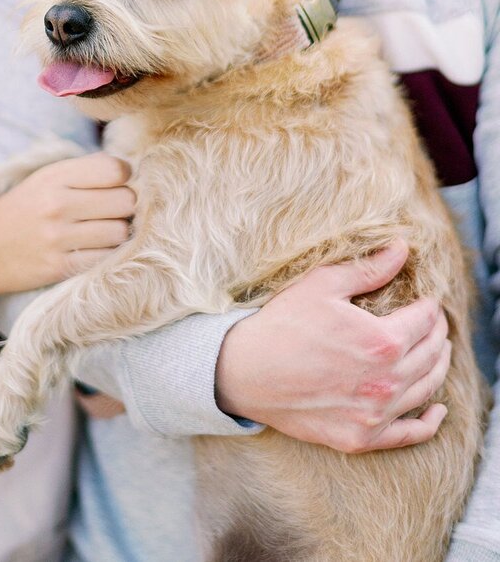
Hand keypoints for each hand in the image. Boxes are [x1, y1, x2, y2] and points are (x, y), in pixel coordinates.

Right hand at [0, 152, 135, 295]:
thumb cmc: (19, 212)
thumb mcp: (43, 179)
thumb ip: (82, 172)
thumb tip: (129, 172)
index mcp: (54, 176)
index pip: (114, 169)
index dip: (124, 176)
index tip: (116, 184)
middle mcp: (57, 203)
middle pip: (125, 200)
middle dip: (125, 206)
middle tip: (113, 211)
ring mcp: (58, 237)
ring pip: (120, 231)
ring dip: (118, 232)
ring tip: (103, 231)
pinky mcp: (60, 267)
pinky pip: (106, 258)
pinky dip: (107, 254)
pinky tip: (95, 249)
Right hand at [215, 238, 450, 452]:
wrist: (246, 371)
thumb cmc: (283, 323)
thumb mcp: (323, 285)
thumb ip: (369, 269)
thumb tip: (403, 248)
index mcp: (381, 341)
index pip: (424, 321)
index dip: (430, 307)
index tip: (428, 301)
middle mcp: (386, 382)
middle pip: (430, 355)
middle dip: (438, 334)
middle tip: (436, 323)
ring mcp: (375, 414)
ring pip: (426, 389)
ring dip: (438, 367)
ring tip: (439, 352)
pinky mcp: (361, 437)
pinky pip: (410, 434)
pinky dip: (430, 423)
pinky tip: (438, 410)